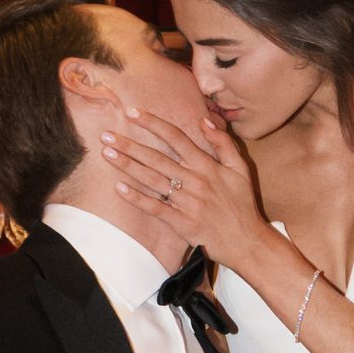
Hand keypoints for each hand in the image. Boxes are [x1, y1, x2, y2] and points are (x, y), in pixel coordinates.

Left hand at [99, 103, 270, 269]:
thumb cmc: (242, 204)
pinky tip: (119, 187)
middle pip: (156, 157)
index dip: (153, 123)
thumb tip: (203, 121)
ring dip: (127, 166)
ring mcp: (187, 202)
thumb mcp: (240, 168)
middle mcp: (195, 180)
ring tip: (107, 154)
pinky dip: (137, 198)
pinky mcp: (181, 222)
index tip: (132, 112)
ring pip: (152, 179)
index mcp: (207, 165)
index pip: (176, 137)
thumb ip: (223, 143)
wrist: (246, 240)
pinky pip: (155, 207)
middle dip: (129, 144)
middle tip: (107, 134)